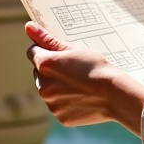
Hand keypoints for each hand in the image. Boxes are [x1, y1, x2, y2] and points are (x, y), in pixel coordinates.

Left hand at [24, 22, 143, 134]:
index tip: (61, 55)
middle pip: (39, 73)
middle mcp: (42, 85)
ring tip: (80, 85)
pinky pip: (57, 105)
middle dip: (51, 70)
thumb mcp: (74, 49)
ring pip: (47, 90)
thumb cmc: (96, 68)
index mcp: (45, 64)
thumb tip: (28, 27)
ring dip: (57, 87)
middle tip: (73, 70)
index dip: (46, 50)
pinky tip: (81, 98)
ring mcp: (50, 103)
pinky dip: (65, 102)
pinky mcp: (59, 117)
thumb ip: (48, 39)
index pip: (33, 52)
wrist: (114, 95)